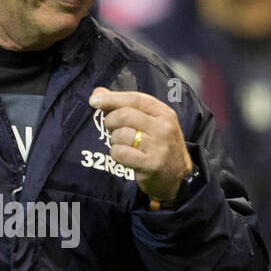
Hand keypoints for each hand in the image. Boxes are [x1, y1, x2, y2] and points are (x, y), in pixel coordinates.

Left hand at [89, 87, 192, 203]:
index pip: (135, 99)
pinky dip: (116, 154)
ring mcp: (159, 147)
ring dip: (114, 140)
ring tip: (122, 144)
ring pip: (121, 135)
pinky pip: (121, 153)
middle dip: (110, 121)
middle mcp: (164, 128)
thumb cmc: (158, 145)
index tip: (94, 100)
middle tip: (111, 128)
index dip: (112, 98)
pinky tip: (124, 156)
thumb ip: (124, 106)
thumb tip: (98, 93)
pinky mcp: (151, 164)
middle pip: (125, 116)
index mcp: (164, 113)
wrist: (177, 176)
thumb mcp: (149, 122)